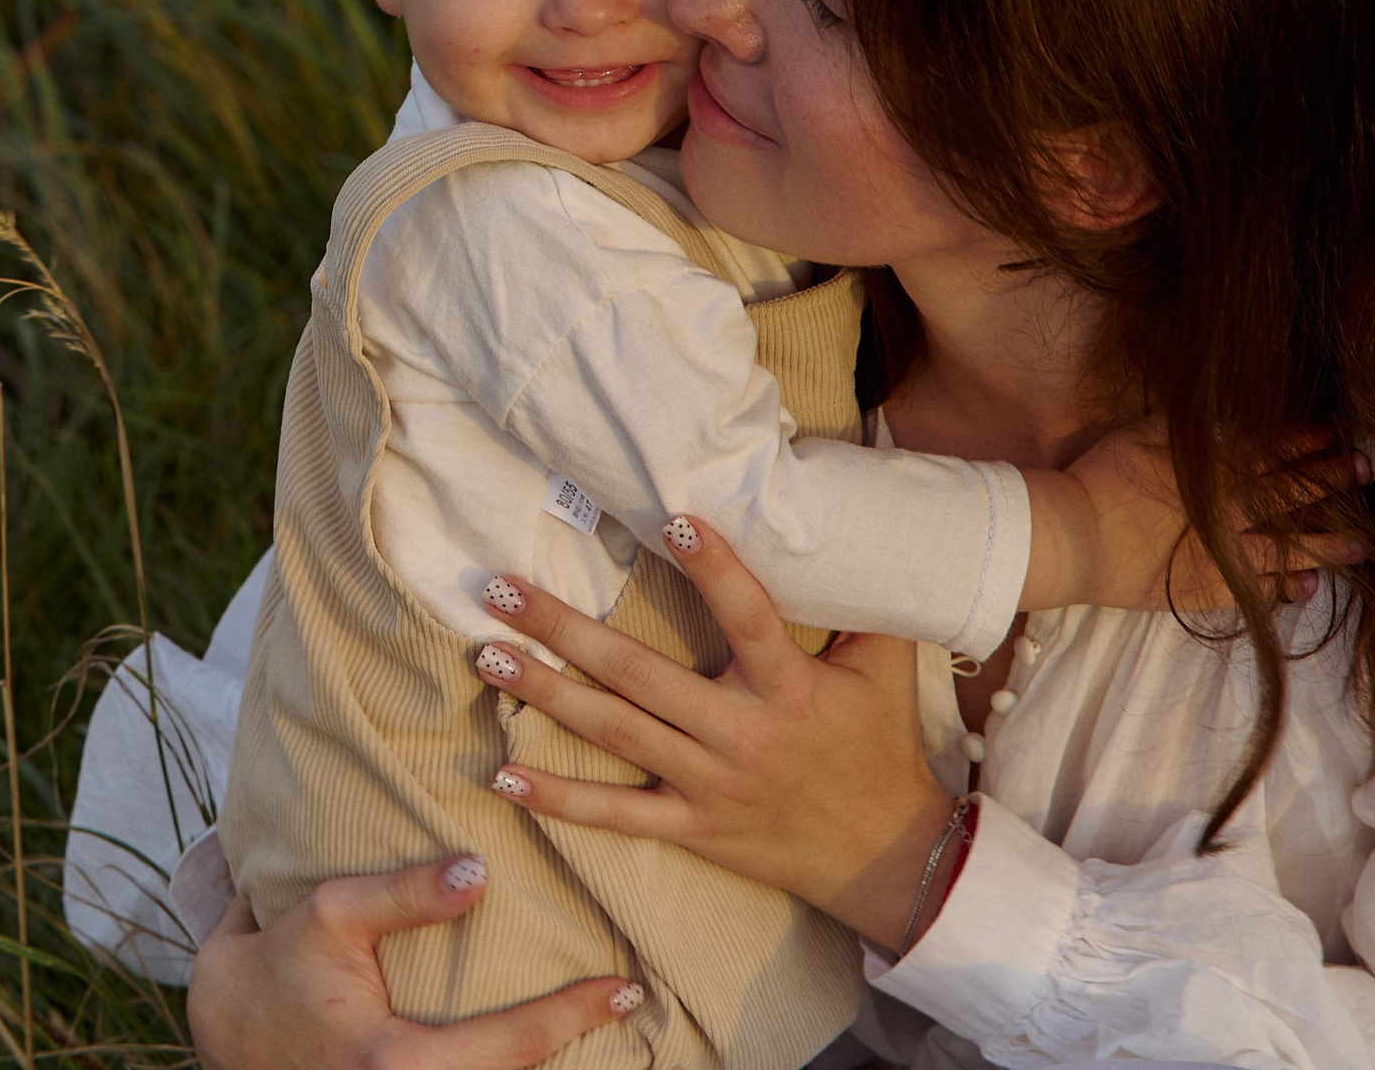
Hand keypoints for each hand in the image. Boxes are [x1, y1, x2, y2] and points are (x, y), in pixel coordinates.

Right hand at [185, 856, 637, 1069]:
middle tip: (631, 1006)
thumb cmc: (278, 969)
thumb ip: (403, 896)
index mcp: (398, 1067)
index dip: (573, 1016)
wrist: (225, 1032)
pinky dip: (506, 1066)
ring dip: (542, 1062)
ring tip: (598, 1021)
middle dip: (573, 1051)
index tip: (625, 989)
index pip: (512, 1046)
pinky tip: (539, 1042)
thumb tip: (480, 873)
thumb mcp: (330, 917)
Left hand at [471, 526, 957, 951]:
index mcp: (790, 688)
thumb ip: (866, 604)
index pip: (749, 616)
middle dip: (563, 628)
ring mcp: (709, 783)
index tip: (671, 518)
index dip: (714, 568)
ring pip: (615, 731)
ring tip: (487, 655)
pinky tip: (504, 774)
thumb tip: (844, 527)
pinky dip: (558, 799)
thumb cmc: (880, 747)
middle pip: (639, 673)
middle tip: (501, 588)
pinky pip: (616, 814)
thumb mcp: (887, 670)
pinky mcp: (692, 826)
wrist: (886, 856)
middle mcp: (741, 733)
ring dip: (545, 692)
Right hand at [1033, 420, 1366, 610]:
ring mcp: (1221, 554)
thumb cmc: (1099, 479)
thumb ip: (1184, 429)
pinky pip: (1255, 590)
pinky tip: (1307, 587)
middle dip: (1331, 478)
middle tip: (1367, 469)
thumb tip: (1221, 423)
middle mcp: (1229, 512)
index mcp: (1212, 471)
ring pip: (1287, 548)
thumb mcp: (1137, 434)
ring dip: (1327, 543)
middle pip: (1290, 493)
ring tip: (1361, 543)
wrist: (1072, 537)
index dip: (1306, 440)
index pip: (1272, 451)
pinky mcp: (1205, 589)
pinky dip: (1283, 588)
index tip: (1336, 433)